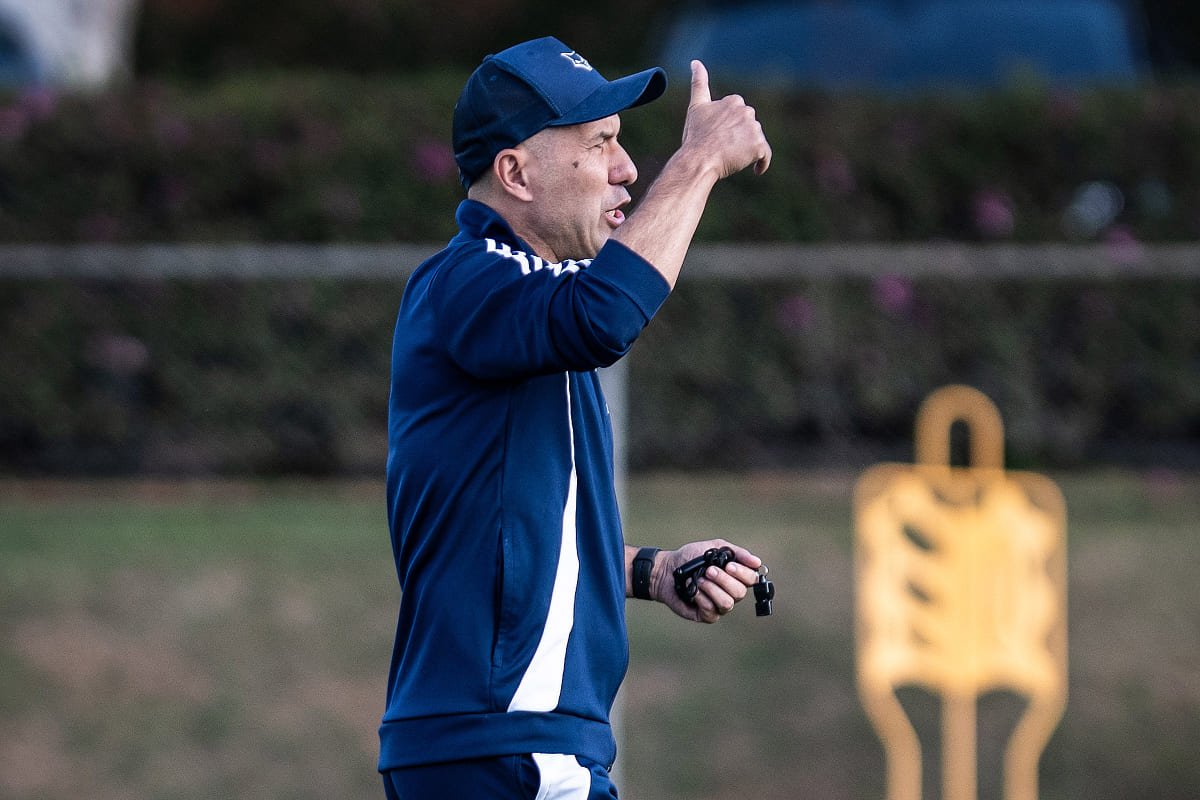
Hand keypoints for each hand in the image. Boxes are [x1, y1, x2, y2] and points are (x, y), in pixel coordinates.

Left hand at [652, 538, 762, 622]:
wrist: (667, 569)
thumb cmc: (690, 558)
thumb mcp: (714, 548)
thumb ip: (736, 553)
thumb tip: (757, 562)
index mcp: (735, 576)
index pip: (751, 579)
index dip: (743, 573)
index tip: (729, 566)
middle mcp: (731, 592)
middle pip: (740, 592)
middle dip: (723, 580)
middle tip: (708, 571)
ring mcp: (719, 605)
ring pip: (727, 603)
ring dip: (712, 589)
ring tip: (699, 580)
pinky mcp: (707, 615)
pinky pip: (711, 611)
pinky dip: (701, 598)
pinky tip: (693, 591)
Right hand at [682, 60, 772, 179]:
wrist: (699, 159)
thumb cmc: (695, 136)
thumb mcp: (696, 106)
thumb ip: (698, 82)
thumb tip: (695, 61)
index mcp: (734, 101)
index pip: (737, 117)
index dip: (727, 129)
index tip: (717, 137)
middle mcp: (747, 111)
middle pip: (747, 129)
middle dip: (738, 139)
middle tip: (721, 150)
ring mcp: (754, 129)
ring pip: (755, 141)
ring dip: (746, 150)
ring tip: (730, 159)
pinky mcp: (759, 146)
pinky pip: (765, 156)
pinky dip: (762, 163)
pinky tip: (756, 170)